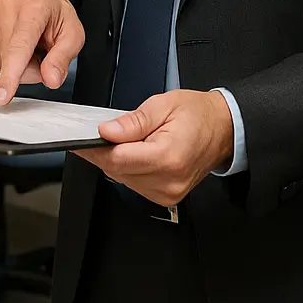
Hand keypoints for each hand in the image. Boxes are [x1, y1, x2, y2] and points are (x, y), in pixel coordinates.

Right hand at [0, 0, 84, 104]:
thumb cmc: (53, 15)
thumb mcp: (73, 35)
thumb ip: (63, 58)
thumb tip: (51, 79)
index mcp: (34, 8)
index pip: (19, 46)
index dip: (11, 74)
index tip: (3, 95)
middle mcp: (7, 7)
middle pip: (8, 60)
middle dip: (28, 71)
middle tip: (41, 58)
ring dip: (13, 68)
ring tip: (27, 50)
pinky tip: (11, 50)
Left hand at [74, 91, 234, 207]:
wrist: (223, 130)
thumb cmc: (198, 115)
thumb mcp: (163, 105)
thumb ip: (133, 121)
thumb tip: (106, 131)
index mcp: (168, 156)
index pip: (118, 159)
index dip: (94, 148)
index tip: (79, 140)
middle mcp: (168, 180)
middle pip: (117, 170)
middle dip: (103, 152)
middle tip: (98, 134)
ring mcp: (168, 193)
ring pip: (122, 179)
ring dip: (115, 160)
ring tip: (123, 140)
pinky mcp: (165, 197)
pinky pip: (134, 184)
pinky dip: (127, 168)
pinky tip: (134, 153)